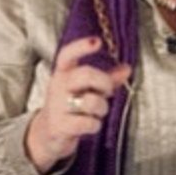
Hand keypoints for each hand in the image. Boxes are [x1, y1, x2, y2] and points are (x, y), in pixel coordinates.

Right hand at [25, 36, 130, 173]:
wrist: (48, 133)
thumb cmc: (71, 106)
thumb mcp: (86, 88)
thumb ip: (106, 78)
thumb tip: (127, 68)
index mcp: (63, 72)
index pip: (67, 54)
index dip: (81, 47)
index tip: (97, 41)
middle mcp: (58, 85)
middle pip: (85, 74)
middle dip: (104, 82)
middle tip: (108, 90)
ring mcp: (57, 105)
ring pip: (89, 101)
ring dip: (102, 108)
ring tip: (98, 111)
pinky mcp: (59, 125)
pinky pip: (86, 123)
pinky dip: (94, 125)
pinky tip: (90, 124)